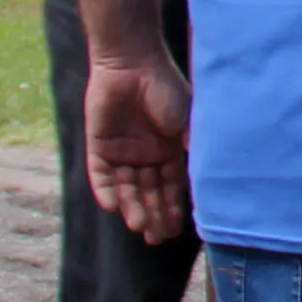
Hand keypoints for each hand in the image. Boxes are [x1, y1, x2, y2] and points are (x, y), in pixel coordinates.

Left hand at [81, 55, 194, 245]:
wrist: (131, 63)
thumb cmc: (164, 87)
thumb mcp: (184, 119)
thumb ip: (189, 145)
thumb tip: (203, 174)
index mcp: (168, 150)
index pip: (171, 186)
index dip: (173, 207)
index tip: (177, 230)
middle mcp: (145, 155)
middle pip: (149, 192)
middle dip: (154, 214)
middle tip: (157, 238)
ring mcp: (121, 151)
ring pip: (127, 187)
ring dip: (132, 206)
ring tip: (139, 226)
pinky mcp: (99, 145)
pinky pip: (101, 174)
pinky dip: (106, 189)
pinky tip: (112, 206)